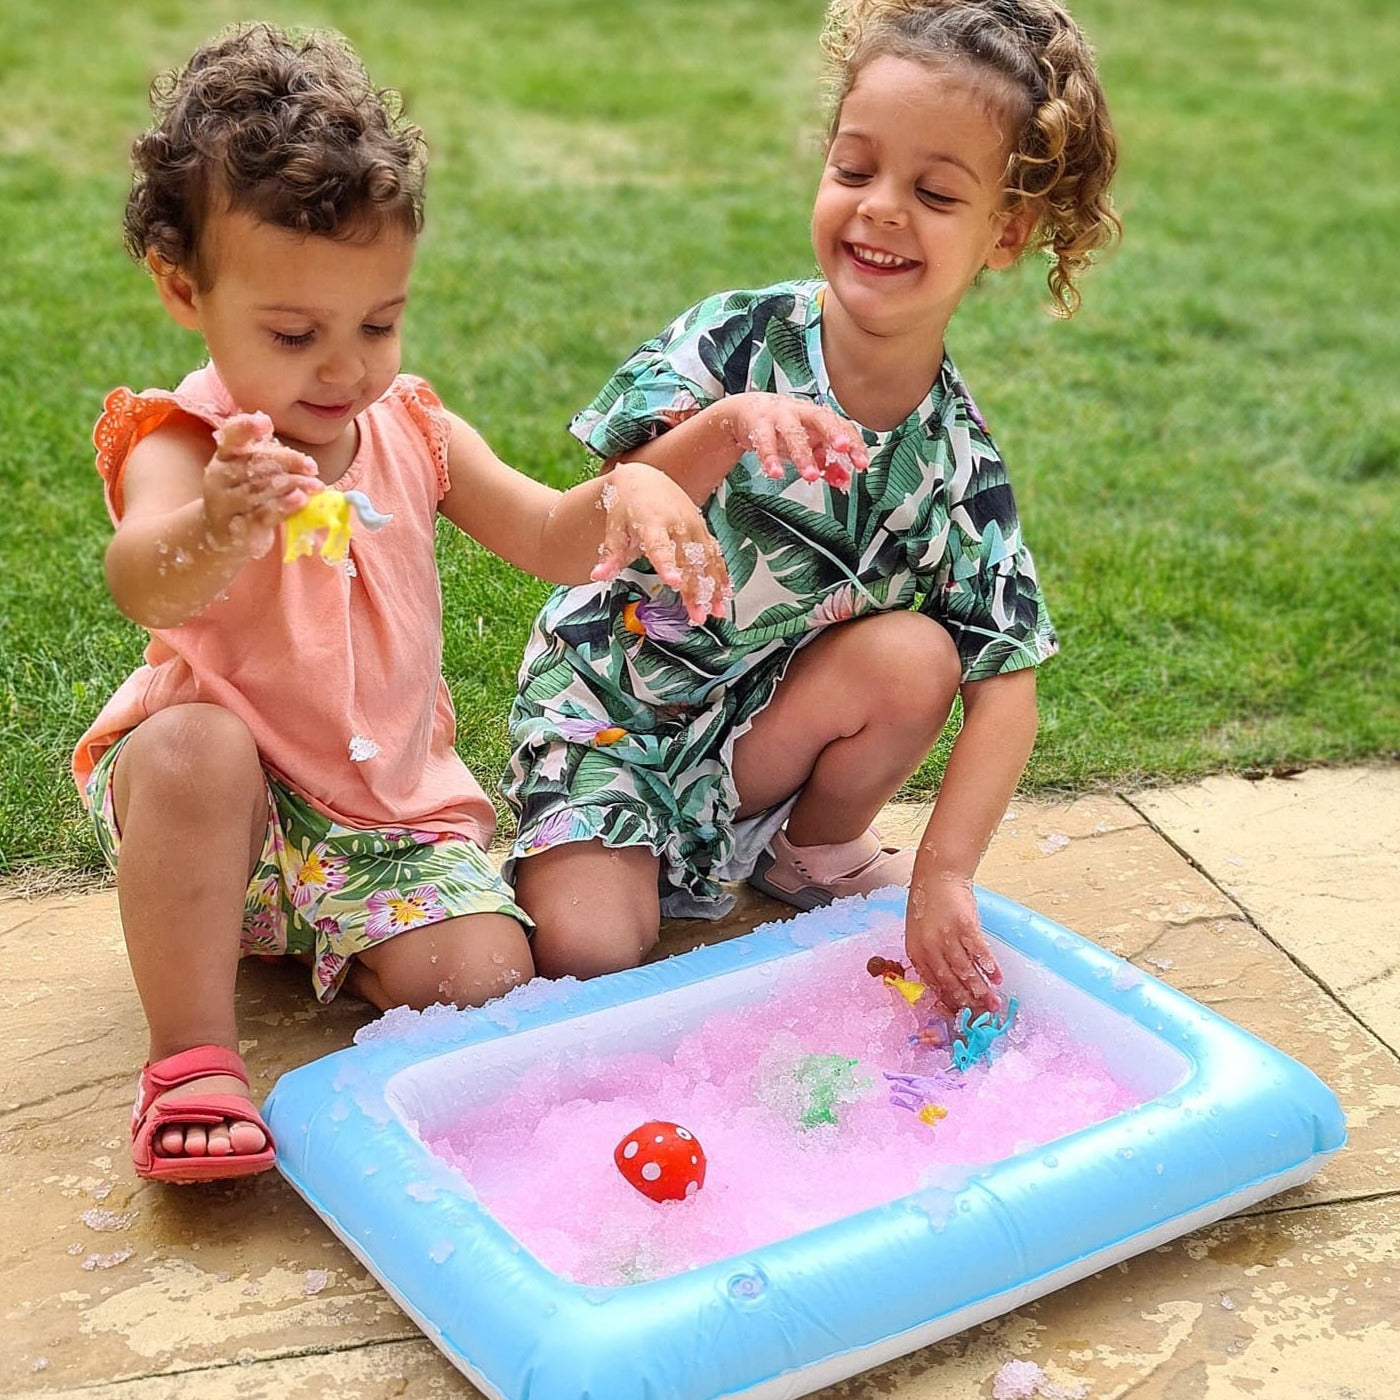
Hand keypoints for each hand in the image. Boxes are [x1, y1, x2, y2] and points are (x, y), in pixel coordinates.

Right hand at [204, 414, 319, 557]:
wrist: (226, 536)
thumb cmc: (247, 496)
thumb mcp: (253, 472)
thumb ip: (267, 456)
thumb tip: (286, 443)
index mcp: (224, 456)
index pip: (231, 437)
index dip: (246, 428)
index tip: (266, 422)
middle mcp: (219, 477)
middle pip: (255, 464)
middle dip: (288, 462)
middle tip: (312, 466)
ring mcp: (225, 504)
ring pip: (261, 489)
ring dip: (293, 485)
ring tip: (315, 485)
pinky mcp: (237, 528)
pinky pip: (262, 514)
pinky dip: (284, 506)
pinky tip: (300, 500)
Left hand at [591, 461, 730, 623]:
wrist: (646, 478)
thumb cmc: (627, 504)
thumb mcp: (615, 527)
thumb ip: (611, 554)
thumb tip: (598, 575)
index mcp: (652, 521)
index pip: (660, 546)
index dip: (667, 565)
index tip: (674, 582)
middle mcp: (677, 523)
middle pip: (688, 560)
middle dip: (695, 590)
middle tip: (697, 615)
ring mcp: (693, 526)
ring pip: (706, 560)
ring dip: (713, 587)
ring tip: (716, 611)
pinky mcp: (702, 529)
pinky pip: (715, 553)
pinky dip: (721, 574)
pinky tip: (725, 593)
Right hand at [719, 392, 868, 487]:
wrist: (747, 412)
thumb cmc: (783, 427)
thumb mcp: (808, 444)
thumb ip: (828, 463)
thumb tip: (845, 479)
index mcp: (818, 417)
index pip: (842, 426)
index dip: (854, 444)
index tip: (862, 463)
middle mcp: (801, 413)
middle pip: (821, 418)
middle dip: (834, 433)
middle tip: (843, 448)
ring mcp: (779, 417)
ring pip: (793, 433)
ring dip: (803, 455)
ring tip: (811, 475)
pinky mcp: (759, 425)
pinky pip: (765, 442)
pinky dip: (770, 458)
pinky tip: (776, 473)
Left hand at [904, 872, 1001, 1014]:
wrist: (937, 876)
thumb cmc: (929, 906)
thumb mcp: (920, 934)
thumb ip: (929, 957)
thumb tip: (946, 985)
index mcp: (915, 952)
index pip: (932, 985)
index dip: (948, 1002)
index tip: (961, 1016)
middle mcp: (929, 947)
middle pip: (950, 982)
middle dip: (967, 1002)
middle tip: (982, 1016)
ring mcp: (947, 937)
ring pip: (965, 971)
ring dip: (981, 990)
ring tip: (993, 1003)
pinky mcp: (965, 926)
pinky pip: (979, 952)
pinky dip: (990, 967)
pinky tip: (998, 978)